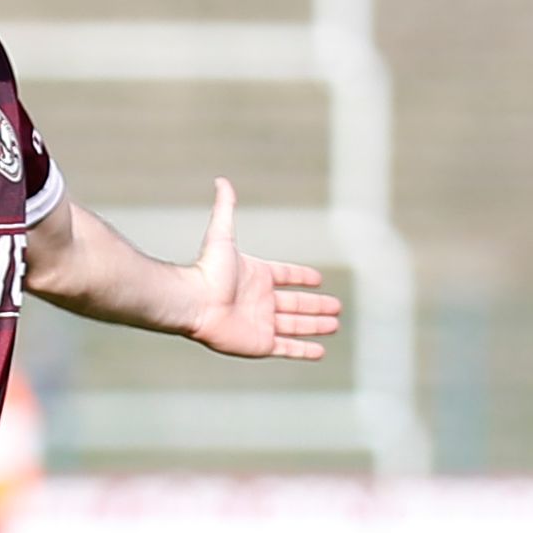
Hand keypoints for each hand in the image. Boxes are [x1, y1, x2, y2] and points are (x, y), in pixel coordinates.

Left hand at [179, 181, 340, 362]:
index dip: (301, 277)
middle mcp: (260, 300)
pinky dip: (304, 351)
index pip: (285, 276)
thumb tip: (222, 180)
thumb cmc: (208, 271)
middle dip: (316, 306)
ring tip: (334, 325)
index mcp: (256, 276)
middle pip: (296, 304)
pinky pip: (288, 349)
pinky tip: (320, 351)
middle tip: (337, 307)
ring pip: (296, 326)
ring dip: (315, 326)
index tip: (318, 280)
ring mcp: (261, 323)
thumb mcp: (222, 235)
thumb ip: (226, 208)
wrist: (195, 302)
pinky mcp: (260, 344)